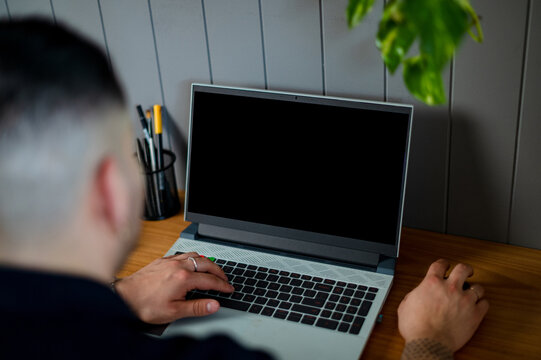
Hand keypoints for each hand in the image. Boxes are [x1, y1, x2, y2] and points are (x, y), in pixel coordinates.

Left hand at [115, 252, 233, 323]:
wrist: (123, 297)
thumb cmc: (145, 305)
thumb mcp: (174, 312)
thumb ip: (197, 307)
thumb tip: (214, 305)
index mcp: (183, 278)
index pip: (210, 280)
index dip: (222, 285)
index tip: (229, 289)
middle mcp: (178, 266)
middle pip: (206, 263)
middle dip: (218, 271)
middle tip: (224, 279)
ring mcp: (169, 261)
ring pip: (195, 255)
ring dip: (207, 261)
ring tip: (212, 269)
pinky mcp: (162, 260)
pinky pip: (182, 254)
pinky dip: (193, 258)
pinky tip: (191, 263)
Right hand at [397, 259, 488, 351]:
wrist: (429, 342)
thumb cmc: (416, 327)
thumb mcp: (405, 305)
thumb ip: (413, 296)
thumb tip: (415, 296)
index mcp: (432, 283)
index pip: (440, 265)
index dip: (443, 263)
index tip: (445, 265)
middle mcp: (450, 288)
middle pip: (462, 269)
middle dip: (465, 269)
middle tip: (466, 272)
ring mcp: (464, 300)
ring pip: (478, 287)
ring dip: (474, 288)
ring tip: (473, 291)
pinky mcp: (475, 314)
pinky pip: (485, 304)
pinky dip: (482, 304)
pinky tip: (478, 306)